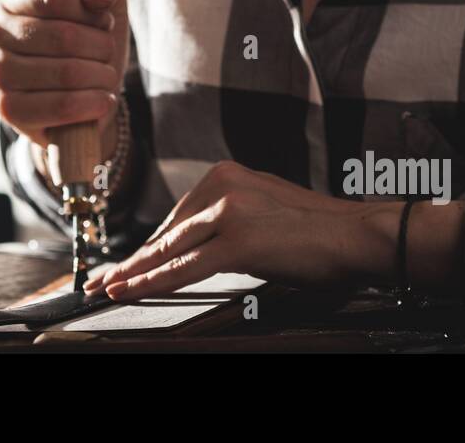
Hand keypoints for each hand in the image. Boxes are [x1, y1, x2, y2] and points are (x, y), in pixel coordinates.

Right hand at [0, 0, 129, 153]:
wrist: (80, 88)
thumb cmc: (87, 34)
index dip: (89, 12)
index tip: (102, 20)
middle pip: (65, 38)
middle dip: (101, 46)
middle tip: (107, 51)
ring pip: (67, 73)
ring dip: (101, 76)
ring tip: (105, 75)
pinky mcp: (8, 109)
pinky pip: (62, 106)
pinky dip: (93, 104)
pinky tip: (102, 99)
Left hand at [84, 160, 407, 300]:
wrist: (359, 235)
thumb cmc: (320, 230)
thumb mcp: (265, 209)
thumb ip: (232, 216)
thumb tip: (201, 242)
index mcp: (228, 174)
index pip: (179, 216)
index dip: (151, 244)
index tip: (129, 260)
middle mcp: (223, 185)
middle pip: (168, 231)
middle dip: (135, 258)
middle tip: (106, 278)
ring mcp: (229, 211)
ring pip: (170, 249)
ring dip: (134, 272)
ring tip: (108, 288)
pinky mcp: (237, 241)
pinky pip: (185, 267)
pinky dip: (154, 281)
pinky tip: (133, 289)